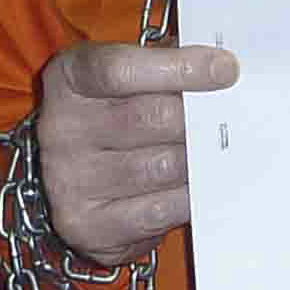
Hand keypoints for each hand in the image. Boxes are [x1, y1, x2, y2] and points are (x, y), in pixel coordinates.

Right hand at [34, 41, 239, 265]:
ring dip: (198, 159)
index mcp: (68, 78)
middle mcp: (59, 128)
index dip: (179, 67)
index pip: (121, 68)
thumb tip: (224, 67)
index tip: (225, 69)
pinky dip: (189, 196)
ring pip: (162, 165)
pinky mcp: (86, 225)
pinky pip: (160, 210)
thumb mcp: (129, 77)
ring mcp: (68, 180)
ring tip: (215, 151)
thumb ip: (168, 64)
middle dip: (199, 117)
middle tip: (229, 116)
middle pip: (151, 117)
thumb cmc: (115, 114)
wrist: (77, 179)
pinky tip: (201, 185)